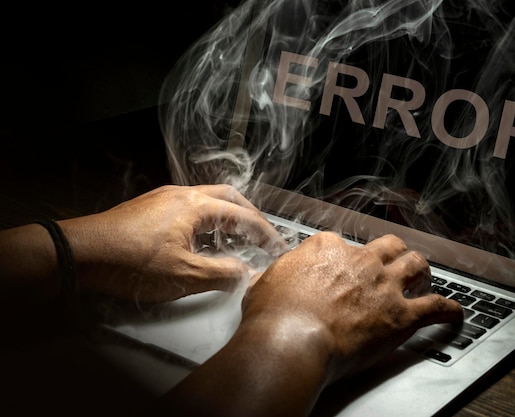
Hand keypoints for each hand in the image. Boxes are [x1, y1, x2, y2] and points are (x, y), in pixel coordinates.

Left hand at [60, 184, 288, 302]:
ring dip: (226, 219)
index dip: (265, 232)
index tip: (277, 246)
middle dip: (249, 216)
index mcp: (195, 205)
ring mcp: (163, 199)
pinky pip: (189, 209)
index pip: (243, 215)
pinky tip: (202, 244)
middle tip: (261, 236)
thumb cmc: (128, 261)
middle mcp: (181, 194)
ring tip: (235, 243)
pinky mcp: (149, 208)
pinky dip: (206, 222)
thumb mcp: (184, 275)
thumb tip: (246, 273)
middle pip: (229, 197)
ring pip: (207, 201)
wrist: (80, 253)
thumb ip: (222, 273)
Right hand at [150, 232, 462, 416]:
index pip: (344, 242)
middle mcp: (360, 261)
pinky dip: (448, 309)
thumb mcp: (263, 284)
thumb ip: (276, 274)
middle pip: (388, 246)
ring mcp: (384, 286)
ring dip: (420, 272)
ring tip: (421, 279)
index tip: (345, 266)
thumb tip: (270, 275)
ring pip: (416, 264)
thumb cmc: (274, 317)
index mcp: (327, 249)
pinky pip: (437, 306)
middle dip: (392, 255)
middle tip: (392, 265)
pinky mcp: (401, 315)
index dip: (346, 256)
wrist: (291, 341)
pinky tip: (453, 313)